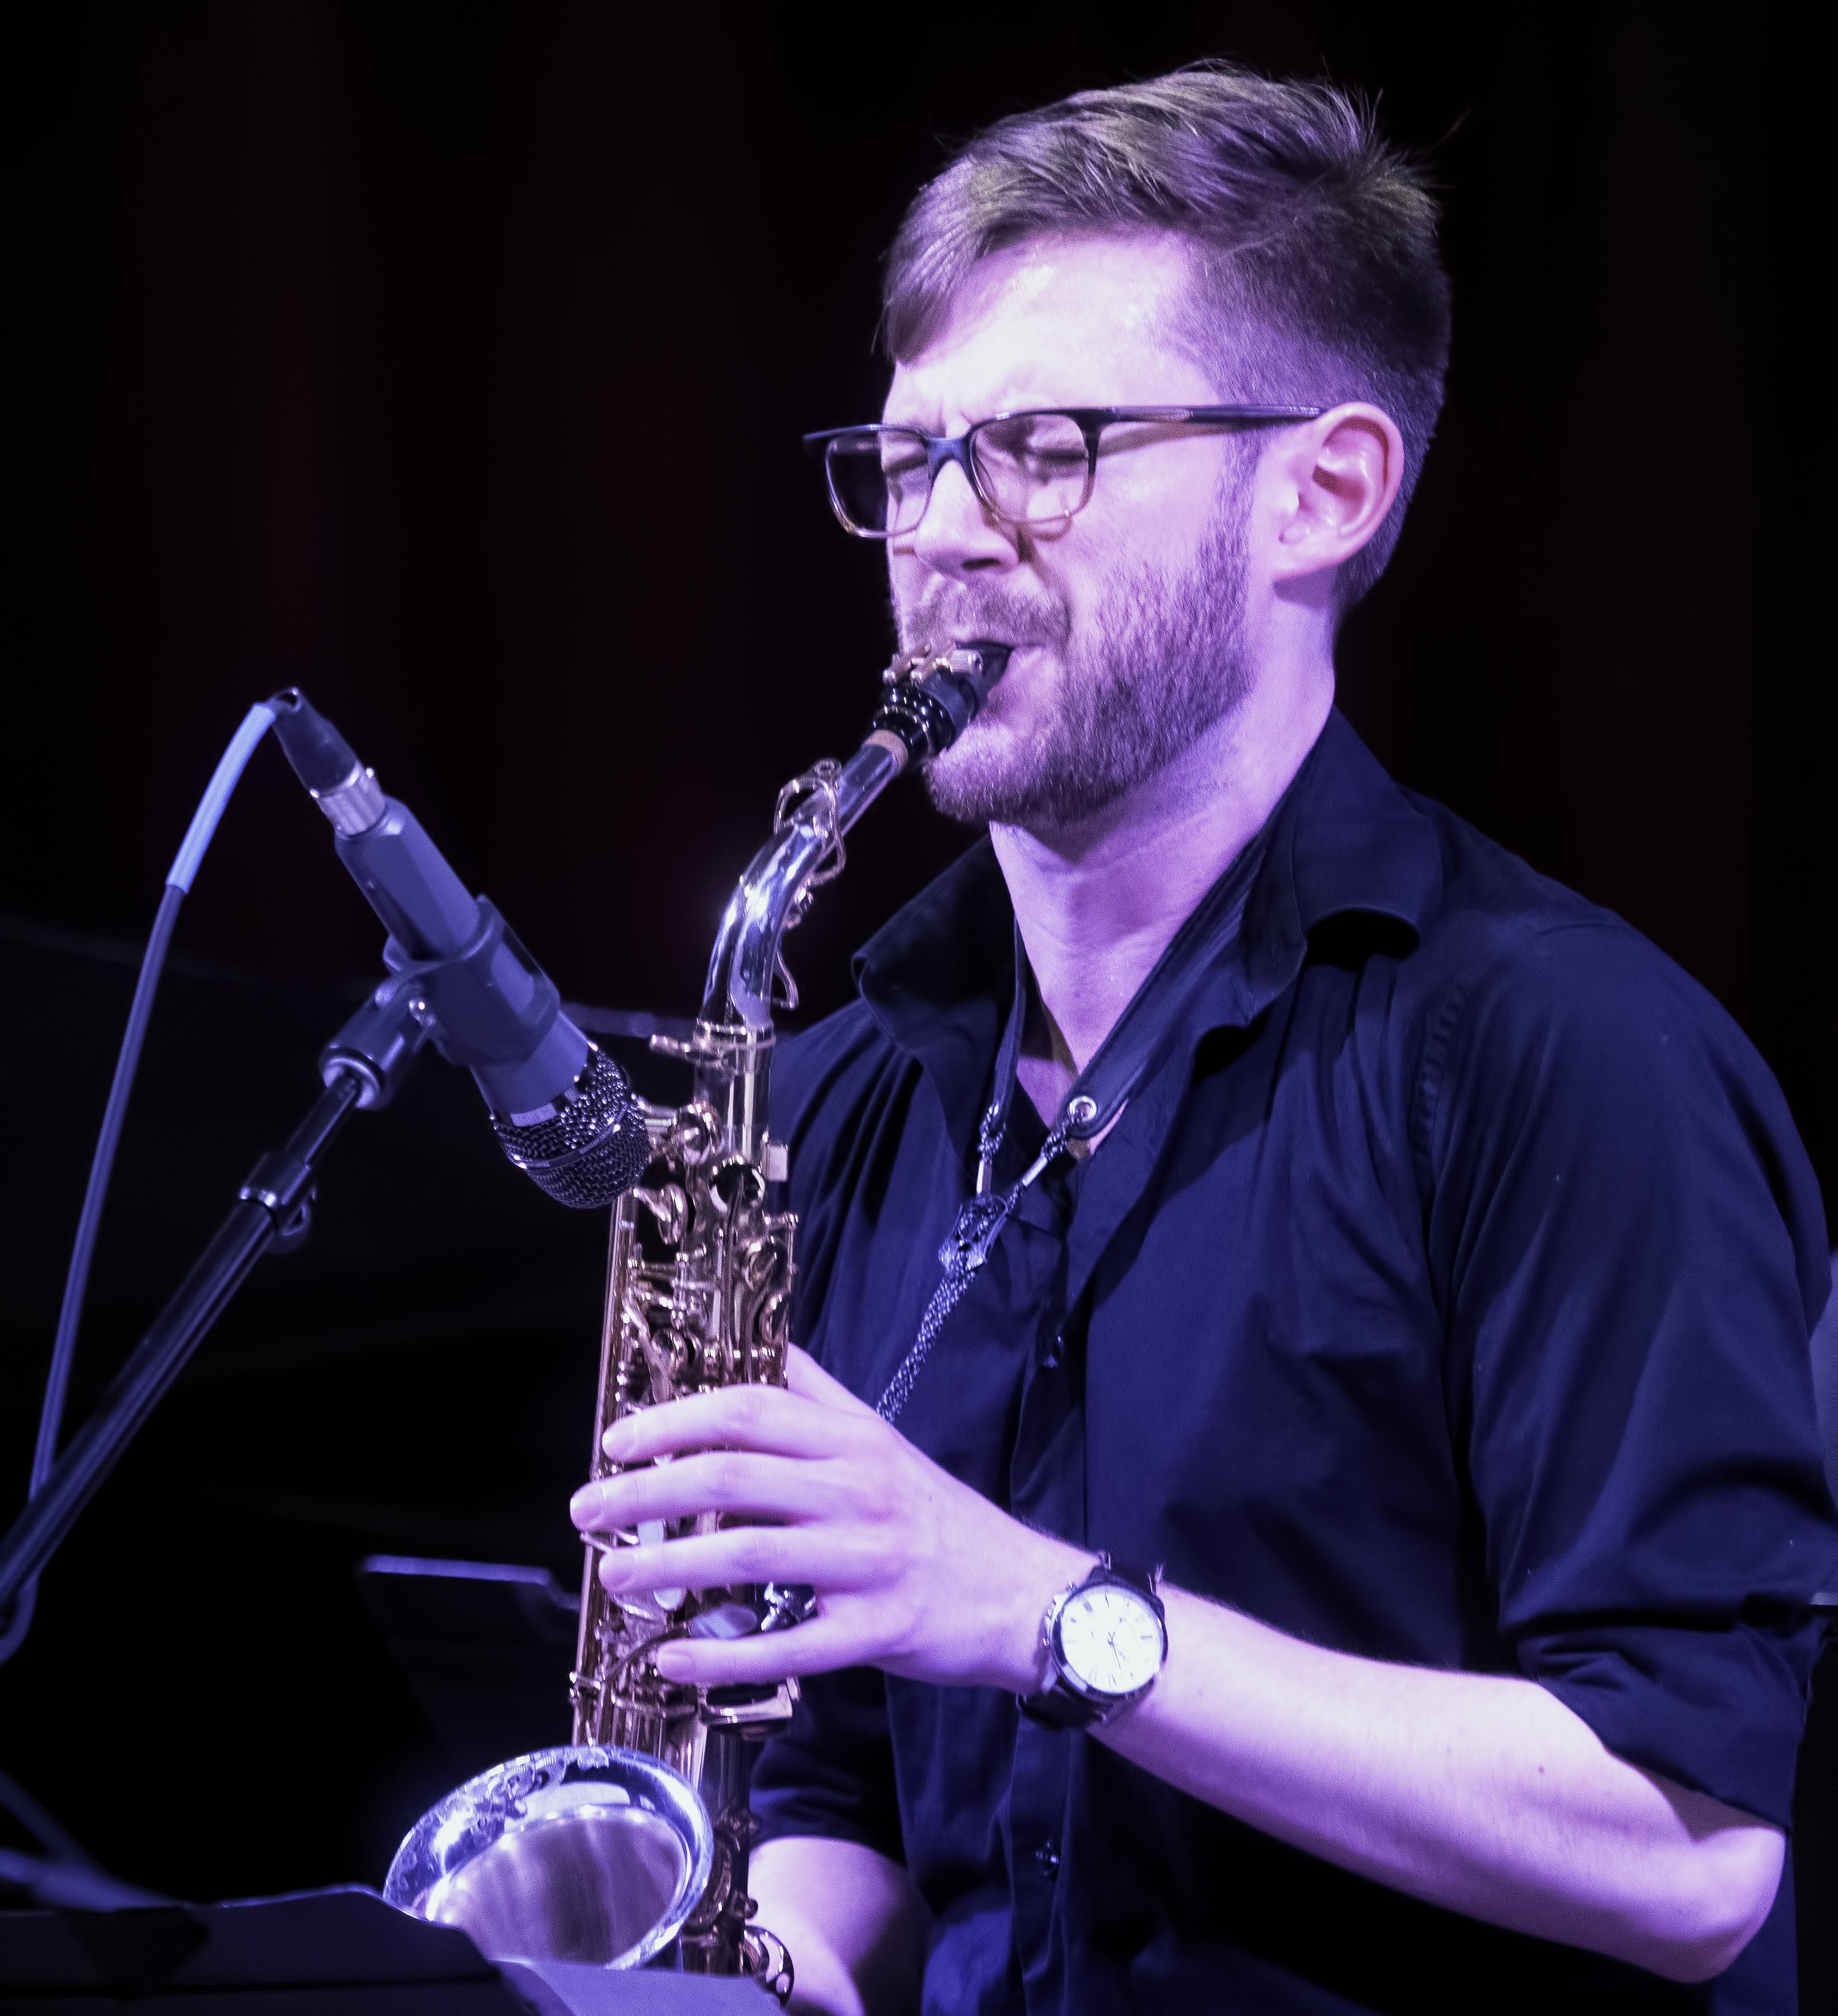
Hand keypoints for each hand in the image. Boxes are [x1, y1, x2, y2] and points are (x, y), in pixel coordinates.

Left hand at [567, 1346, 1087, 1689]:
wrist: (1024, 1593)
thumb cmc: (937, 1516)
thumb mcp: (882, 1438)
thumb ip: (819, 1395)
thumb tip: (759, 1347)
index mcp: (852, 1438)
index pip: (749, 1409)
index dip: (674, 1421)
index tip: (617, 1440)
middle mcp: (857, 1490)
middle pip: (733, 1479)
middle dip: (646, 1493)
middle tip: (589, 1510)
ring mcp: (867, 1561)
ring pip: (749, 1557)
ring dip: (669, 1569)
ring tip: (614, 1576)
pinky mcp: (878, 1629)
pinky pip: (787, 1646)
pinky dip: (722, 1655)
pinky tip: (673, 1658)